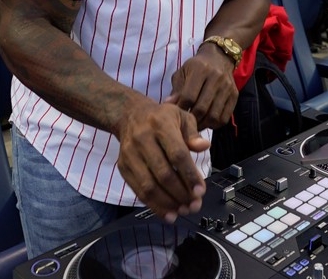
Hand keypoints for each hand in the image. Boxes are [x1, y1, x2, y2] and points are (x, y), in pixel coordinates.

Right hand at [115, 99, 208, 221]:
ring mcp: (130, 155)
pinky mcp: (123, 167)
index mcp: (161, 125)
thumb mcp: (182, 116)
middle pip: (163, 174)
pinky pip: (138, 191)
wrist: (130, 115)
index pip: (177, 154)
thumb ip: (193, 133)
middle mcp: (143, 140)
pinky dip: (154, 205)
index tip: (200, 191)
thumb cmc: (161, 118)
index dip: (189, 175)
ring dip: (168, 203)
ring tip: (183, 211)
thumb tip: (204, 146)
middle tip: (194, 205)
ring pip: (149, 186)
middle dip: (181, 194)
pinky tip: (167, 213)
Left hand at [168, 48, 238, 130]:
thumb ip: (176, 89)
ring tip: (195, 124)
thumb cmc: (196, 67)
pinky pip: (224, 117)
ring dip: (203, 124)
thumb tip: (169, 105)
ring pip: (214, 115)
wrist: (219, 58)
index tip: (177, 113)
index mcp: (200, 69)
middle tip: (186, 122)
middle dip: (191, 119)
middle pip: (202, 108)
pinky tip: (207, 122)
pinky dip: (214, 124)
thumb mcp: (183, 72)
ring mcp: (227, 87)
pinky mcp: (235, 95)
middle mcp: (216, 77)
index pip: (189, 96)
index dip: (181, 108)